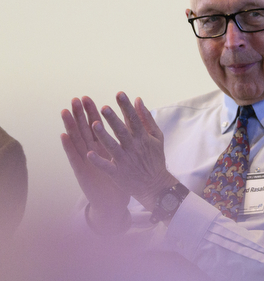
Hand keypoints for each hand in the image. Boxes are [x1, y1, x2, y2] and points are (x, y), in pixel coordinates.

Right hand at [61, 96, 130, 227]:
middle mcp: (92, 152)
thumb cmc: (119, 180)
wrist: (113, 202)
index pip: (96, 126)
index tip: (88, 98)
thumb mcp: (122, 160)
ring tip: (65, 111)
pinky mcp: (82, 171)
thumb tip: (129, 130)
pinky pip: (75, 157)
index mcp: (102, 148)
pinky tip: (64, 136)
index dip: (92, 113)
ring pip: (77, 140)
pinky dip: (69, 146)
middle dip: (81, 114)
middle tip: (76, 98)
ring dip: (71, 125)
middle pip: (85, 129)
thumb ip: (125, 145)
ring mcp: (85, 161)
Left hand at [80, 93, 175, 208]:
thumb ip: (147, 119)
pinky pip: (107, 167)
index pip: (135, 120)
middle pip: (122, 131)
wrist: (156, 185)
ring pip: (112, 147)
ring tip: (95, 124)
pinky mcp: (118, 173)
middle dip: (113, 119)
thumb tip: (139, 100)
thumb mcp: (157, 138)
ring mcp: (125, 161)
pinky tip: (89, 154)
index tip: (120, 94)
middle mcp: (133, 148)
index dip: (127, 107)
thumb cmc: (155, 159)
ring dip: (104, 136)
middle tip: (104, 107)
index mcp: (143, 138)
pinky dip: (98, 161)